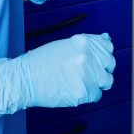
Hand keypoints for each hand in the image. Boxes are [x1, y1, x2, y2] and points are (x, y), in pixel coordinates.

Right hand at [0, 33, 115, 118]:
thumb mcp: (65, 45)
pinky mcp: (84, 92)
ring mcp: (87, 75)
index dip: (103, 54)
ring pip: (107, 80)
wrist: (24, 79)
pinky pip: (97, 94)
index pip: (107, 47)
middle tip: (88, 72)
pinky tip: (76, 89)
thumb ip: (87, 44)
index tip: (97, 59)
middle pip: (110, 63)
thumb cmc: (42, 62)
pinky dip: (89, 94)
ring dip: (97, 82)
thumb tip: (106, 39)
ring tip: (82, 81)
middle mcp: (88, 57)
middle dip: (101, 68)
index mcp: (83, 42)